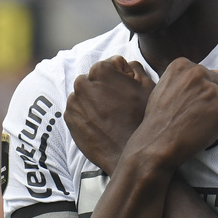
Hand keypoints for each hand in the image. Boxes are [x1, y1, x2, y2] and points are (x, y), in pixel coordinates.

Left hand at [65, 56, 154, 173]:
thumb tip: (124, 65)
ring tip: (112, 116)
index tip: (128, 91)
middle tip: (121, 105)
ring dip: (97, 100)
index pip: (114, 64)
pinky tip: (103, 123)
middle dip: (107, 87)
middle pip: (98, 78)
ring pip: (88, 93)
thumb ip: (134, 67)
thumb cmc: (140, 119)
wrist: (126, 153)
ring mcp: (73, 101)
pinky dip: (89, 113)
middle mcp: (82, 82)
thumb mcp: (148, 85)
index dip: (125, 77)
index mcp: (101, 70)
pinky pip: (80, 109)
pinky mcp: (69, 118)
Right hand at [135, 58, 217, 170]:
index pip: (208, 75)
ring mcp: (212, 91)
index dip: (201, 93)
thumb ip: (188, 78)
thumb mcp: (165, 89)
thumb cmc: (159, 119)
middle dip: (214, 101)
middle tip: (196, 116)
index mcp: (183, 65)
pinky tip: (209, 131)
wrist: (157, 143)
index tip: (189, 105)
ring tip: (200, 124)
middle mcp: (198, 73)